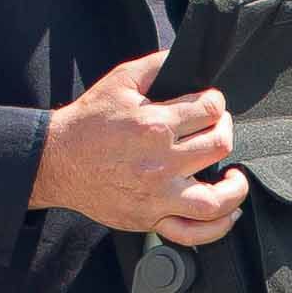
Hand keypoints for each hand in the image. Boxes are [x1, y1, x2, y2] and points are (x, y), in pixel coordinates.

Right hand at [34, 51, 247, 242]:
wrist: (57, 160)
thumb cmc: (87, 122)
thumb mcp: (120, 80)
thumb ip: (157, 65)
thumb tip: (184, 58)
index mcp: (155, 125)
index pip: (210, 109)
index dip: (216, 102)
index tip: (210, 105)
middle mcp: (160, 163)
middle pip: (219, 145)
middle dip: (224, 130)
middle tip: (216, 129)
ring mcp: (156, 196)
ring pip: (215, 200)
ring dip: (235, 188)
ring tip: (233, 177)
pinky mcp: (149, 218)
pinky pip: (192, 233)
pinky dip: (217, 227)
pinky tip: (226, 214)